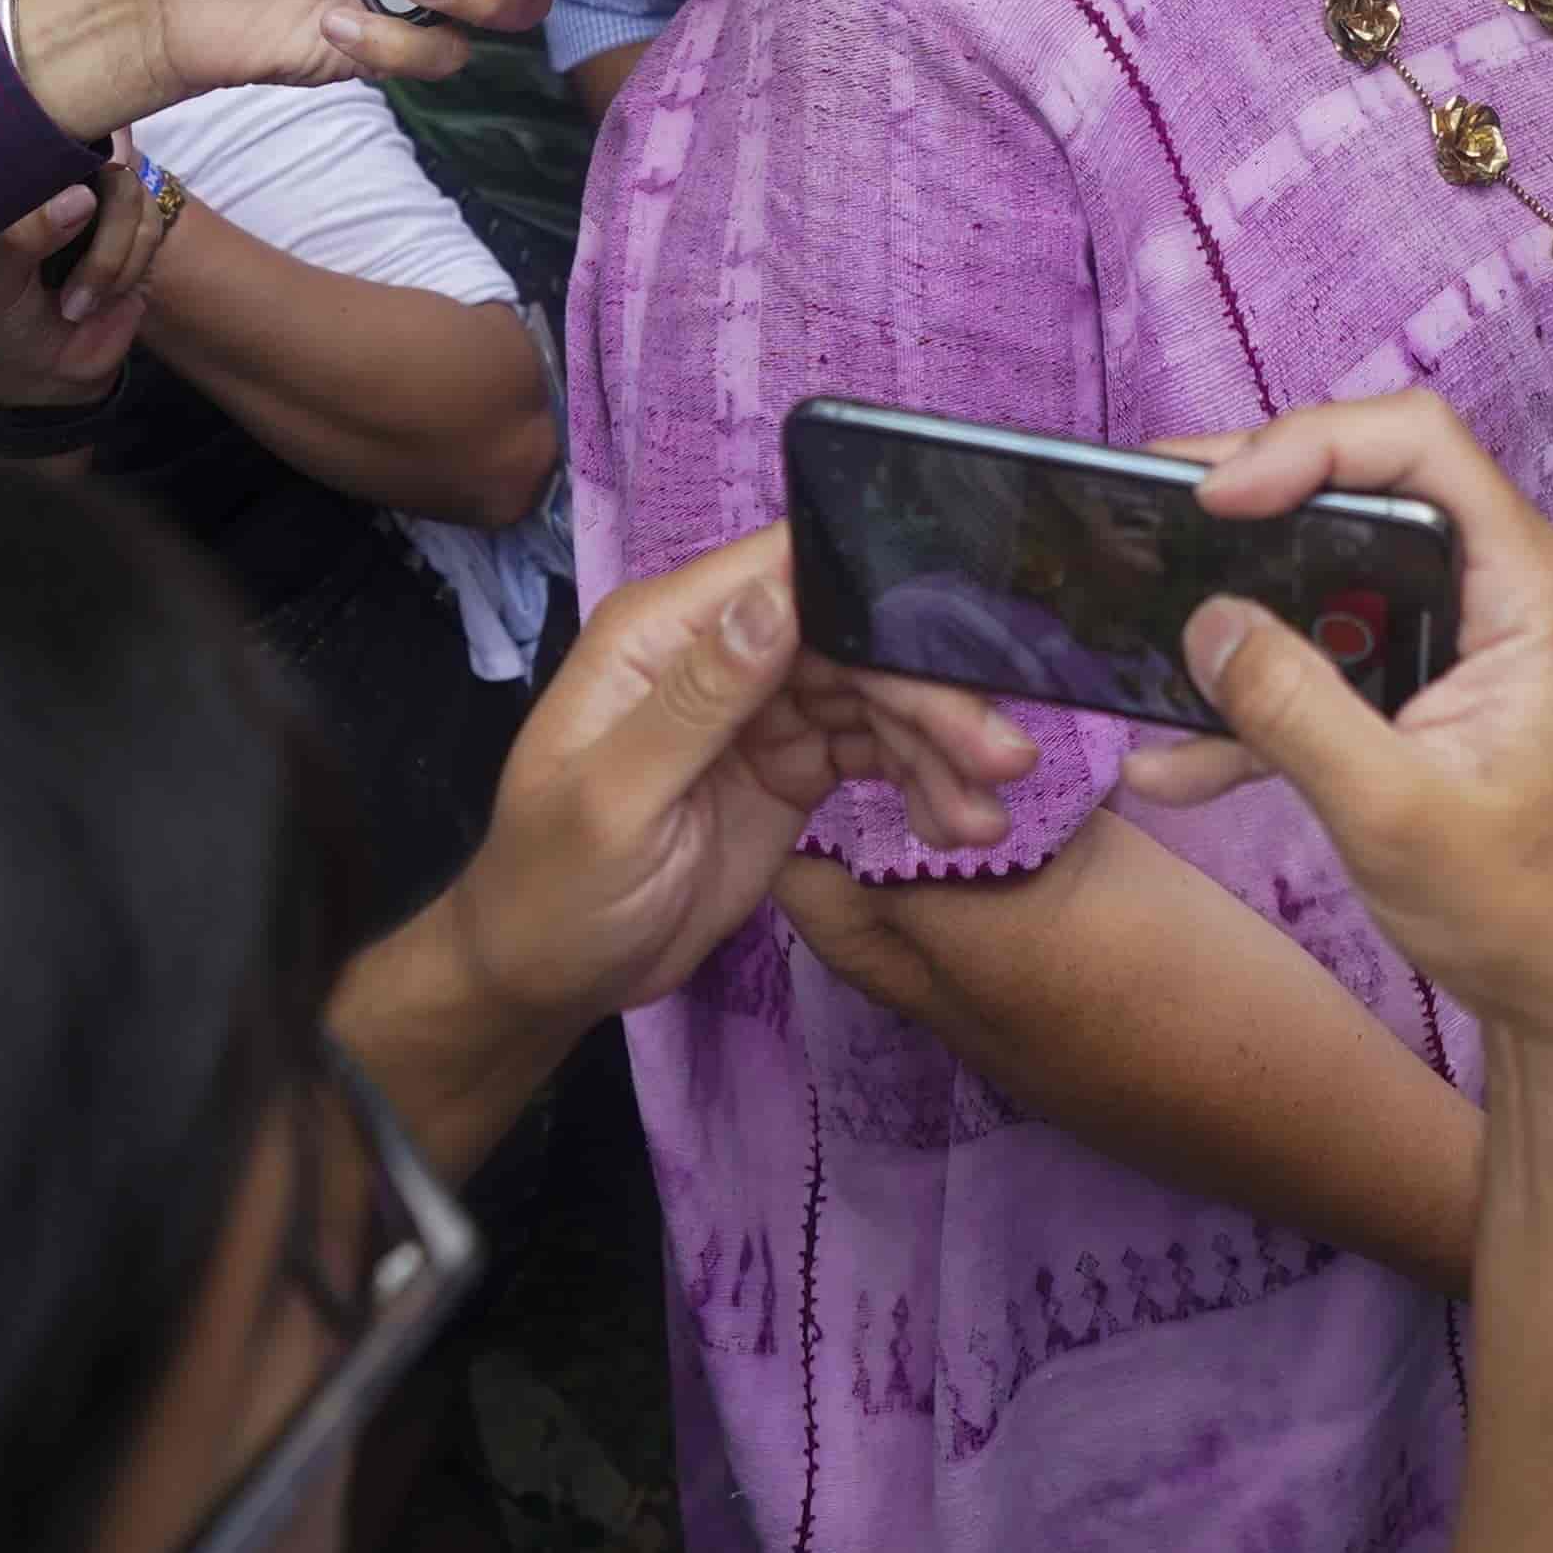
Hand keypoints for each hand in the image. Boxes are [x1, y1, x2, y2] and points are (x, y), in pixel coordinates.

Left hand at [0, 151, 160, 415]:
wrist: (46, 371)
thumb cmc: (2, 320)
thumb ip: (24, 237)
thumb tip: (81, 196)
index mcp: (21, 184)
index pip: (55, 135)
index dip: (79, 144)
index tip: (86, 175)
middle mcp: (66, 184)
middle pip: (111, 167)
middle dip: (102, 237)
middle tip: (73, 294)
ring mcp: (104, 208)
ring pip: (137, 201)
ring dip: (113, 261)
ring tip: (78, 305)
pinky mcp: (137, 236)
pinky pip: (153, 230)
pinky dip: (130, 269)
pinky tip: (104, 298)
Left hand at [442, 524, 1036, 1037]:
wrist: (548, 982)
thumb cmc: (550, 890)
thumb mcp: (612, 803)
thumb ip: (694, 703)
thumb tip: (772, 599)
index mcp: (663, 634)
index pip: (785, 570)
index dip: (875, 589)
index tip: (961, 634)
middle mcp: (721, 651)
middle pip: (853, 638)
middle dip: (931, 694)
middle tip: (1004, 757)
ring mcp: (762, 709)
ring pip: (878, 697)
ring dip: (941, 748)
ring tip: (986, 816)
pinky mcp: (793, 765)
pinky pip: (876, 751)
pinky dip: (924, 783)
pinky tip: (959, 824)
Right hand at [1135, 391, 1552, 1052]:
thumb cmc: (1528, 908)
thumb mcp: (1394, 810)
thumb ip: (1295, 710)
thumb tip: (1208, 622)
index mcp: (1526, 586)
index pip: (1420, 446)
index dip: (1311, 444)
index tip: (1219, 494)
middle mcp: (1496, 590)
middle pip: (1366, 486)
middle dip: (1255, 498)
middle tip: (1155, 511)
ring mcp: (1455, 642)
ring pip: (1334, 574)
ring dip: (1242, 602)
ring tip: (1141, 604)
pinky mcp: (1419, 696)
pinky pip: (1327, 662)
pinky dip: (1256, 701)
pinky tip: (1171, 758)